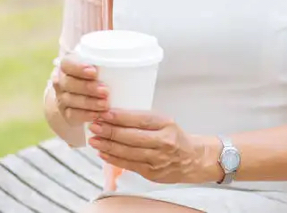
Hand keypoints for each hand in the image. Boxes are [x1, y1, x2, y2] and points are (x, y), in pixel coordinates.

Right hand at [51, 56, 108, 126]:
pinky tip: (98, 115)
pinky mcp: (66, 113)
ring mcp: (62, 97)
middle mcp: (61, 81)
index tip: (94, 72)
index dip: (78, 68)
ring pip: (71, 100)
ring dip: (89, 103)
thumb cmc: (97, 73)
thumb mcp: (100, 64)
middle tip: (105, 91)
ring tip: (105, 104)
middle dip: (88, 87)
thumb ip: (109, 59)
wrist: (79, 94)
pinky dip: (86, 115)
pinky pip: (73, 115)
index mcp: (68, 65)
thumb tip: (132, 53)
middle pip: (69, 83)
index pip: (67, 64)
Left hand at [88, 110, 215, 184]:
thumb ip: (143, 120)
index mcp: (167, 124)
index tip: (105, 113)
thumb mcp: (164, 122)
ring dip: (107, 145)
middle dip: (109, 131)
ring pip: (127, 152)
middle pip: (131, 137)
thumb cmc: (175, 137)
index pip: (140, 119)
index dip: (120, 117)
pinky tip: (103, 153)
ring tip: (94, 140)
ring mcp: (157, 158)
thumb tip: (115, 116)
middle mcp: (163, 141)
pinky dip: (113, 158)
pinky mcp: (151, 172)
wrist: (192, 158)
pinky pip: (128, 165)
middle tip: (94, 126)